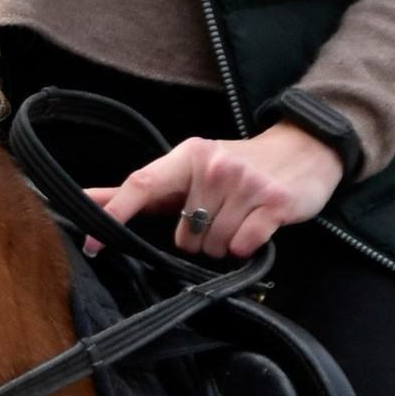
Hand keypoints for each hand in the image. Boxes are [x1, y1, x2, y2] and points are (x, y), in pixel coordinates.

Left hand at [90, 123, 344, 262]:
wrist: (304, 148)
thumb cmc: (239, 164)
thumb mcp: (192, 166)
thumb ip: (143, 188)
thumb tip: (90, 201)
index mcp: (188, 155)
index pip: (141, 184)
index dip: (115, 214)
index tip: (92, 242)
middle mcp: (215, 166)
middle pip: (185, 236)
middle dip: (200, 237)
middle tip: (221, 213)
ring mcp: (246, 184)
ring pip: (214, 246)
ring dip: (225, 242)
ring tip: (240, 216)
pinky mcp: (274, 203)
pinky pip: (243, 247)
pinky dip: (247, 246)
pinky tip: (257, 225)